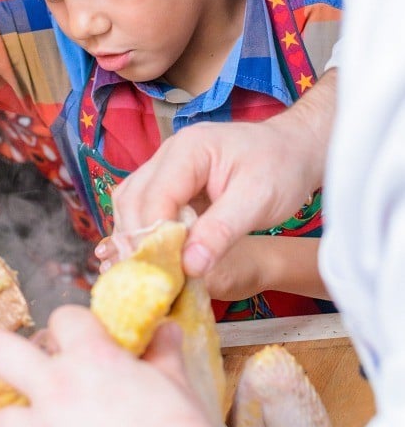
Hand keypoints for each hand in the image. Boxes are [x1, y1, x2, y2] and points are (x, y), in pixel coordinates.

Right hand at [111, 71, 335, 277]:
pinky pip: (144, 206)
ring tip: (151, 269)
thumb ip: (221, 232)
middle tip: (151, 277)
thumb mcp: (258, 202)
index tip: (163, 272)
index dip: (153, 236)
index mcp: (188, 150)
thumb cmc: (281, 169)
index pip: (154, 197)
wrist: (294, 149)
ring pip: (130, 202)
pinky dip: (145, 232)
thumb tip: (189, 267)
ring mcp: (165, 166)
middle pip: (132, 199)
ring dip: (136, 237)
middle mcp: (168, 154)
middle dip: (138, 239)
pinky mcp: (170, 182)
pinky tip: (158, 255)